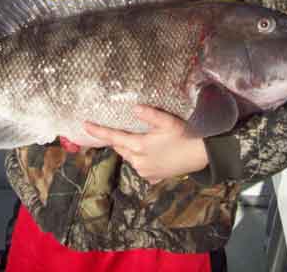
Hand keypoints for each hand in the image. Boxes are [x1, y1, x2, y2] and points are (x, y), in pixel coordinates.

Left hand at [84, 105, 208, 183]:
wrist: (201, 156)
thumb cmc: (185, 136)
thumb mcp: (168, 121)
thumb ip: (150, 114)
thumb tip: (134, 108)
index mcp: (139, 146)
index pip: (113, 137)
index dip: (98, 131)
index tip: (85, 125)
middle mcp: (138, 161)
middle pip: (120, 148)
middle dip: (116, 139)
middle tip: (117, 128)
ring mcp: (145, 171)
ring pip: (129, 157)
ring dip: (129, 148)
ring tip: (138, 138)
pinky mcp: (152, 177)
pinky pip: (139, 166)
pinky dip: (139, 158)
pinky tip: (150, 152)